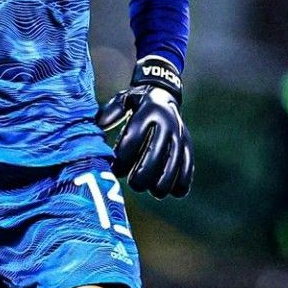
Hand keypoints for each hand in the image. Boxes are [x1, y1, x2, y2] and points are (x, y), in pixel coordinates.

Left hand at [95, 56, 193, 197]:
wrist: (164, 96)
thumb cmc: (136, 103)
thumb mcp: (122, 100)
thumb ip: (109, 113)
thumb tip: (98, 128)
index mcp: (148, 111)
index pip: (133, 139)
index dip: (122, 158)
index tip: (114, 170)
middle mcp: (167, 123)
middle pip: (154, 156)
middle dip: (142, 176)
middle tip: (134, 184)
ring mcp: (180, 135)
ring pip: (174, 165)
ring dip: (162, 183)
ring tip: (152, 190)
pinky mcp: (188, 145)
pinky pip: (189, 168)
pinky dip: (182, 183)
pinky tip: (172, 191)